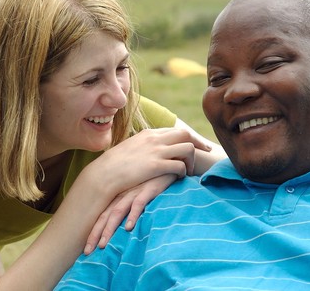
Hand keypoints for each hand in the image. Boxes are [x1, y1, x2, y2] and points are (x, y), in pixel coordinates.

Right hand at [82, 127, 207, 195]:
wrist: (104, 174)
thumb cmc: (115, 165)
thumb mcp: (131, 149)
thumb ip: (144, 146)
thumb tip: (153, 151)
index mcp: (149, 134)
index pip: (176, 130)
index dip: (190, 138)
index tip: (199, 144)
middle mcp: (154, 139)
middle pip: (185, 135)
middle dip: (198, 143)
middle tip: (206, 153)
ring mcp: (155, 151)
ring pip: (187, 148)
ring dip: (192, 160)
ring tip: (188, 171)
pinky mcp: (155, 165)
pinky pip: (179, 165)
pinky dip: (183, 172)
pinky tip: (180, 178)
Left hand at [84, 174, 176, 253]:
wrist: (167, 162)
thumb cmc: (152, 179)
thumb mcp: (137, 192)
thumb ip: (129, 206)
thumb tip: (123, 227)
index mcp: (118, 196)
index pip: (101, 216)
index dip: (93, 232)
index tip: (85, 249)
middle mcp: (122, 194)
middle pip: (105, 216)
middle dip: (96, 234)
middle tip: (88, 251)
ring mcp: (134, 191)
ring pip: (117, 211)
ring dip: (110, 228)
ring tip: (103, 244)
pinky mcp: (148, 189)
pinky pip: (138, 203)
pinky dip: (133, 215)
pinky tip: (129, 227)